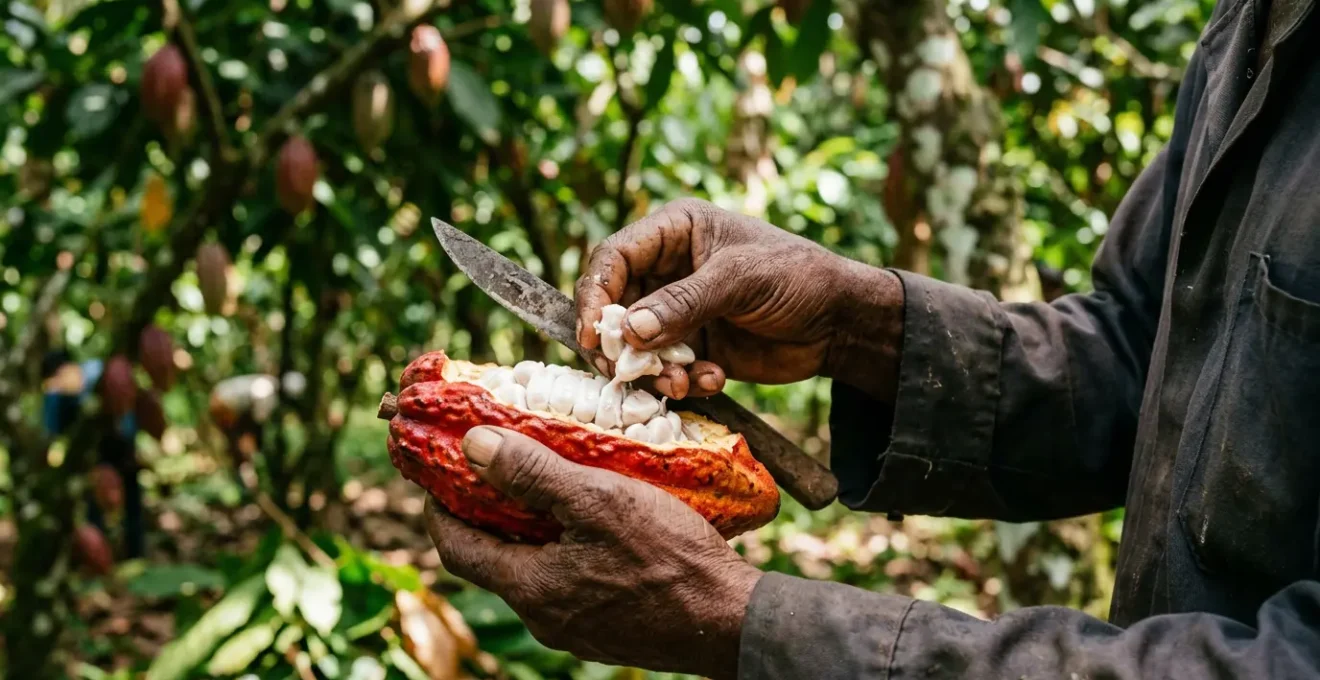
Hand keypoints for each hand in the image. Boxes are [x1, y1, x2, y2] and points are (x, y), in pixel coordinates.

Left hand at [425, 425, 763, 679]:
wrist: (731, 622)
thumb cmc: (669, 558)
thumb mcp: (598, 499)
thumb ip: (532, 473)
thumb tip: (471, 445)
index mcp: (530, 587)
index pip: (456, 548)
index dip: (439, 508)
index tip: (439, 472)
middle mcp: (544, 617)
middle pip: (493, 561)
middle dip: (486, 514)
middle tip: (494, 470)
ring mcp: (576, 630)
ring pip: (533, 573)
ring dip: (529, 532)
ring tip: (547, 487)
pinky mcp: (607, 631)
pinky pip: (569, 585)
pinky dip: (563, 550)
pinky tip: (592, 524)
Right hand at [575, 198, 902, 401]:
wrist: (841, 323)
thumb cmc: (797, 277)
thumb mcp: (741, 280)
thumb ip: (684, 303)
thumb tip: (628, 330)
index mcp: (675, 232)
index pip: (612, 259)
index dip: (595, 296)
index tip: (594, 336)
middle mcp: (668, 269)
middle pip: (613, 308)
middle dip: (619, 345)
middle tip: (628, 373)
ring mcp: (678, 311)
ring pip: (635, 346)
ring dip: (652, 370)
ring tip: (681, 383)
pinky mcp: (693, 346)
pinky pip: (665, 368)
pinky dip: (681, 381)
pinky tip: (714, 379)